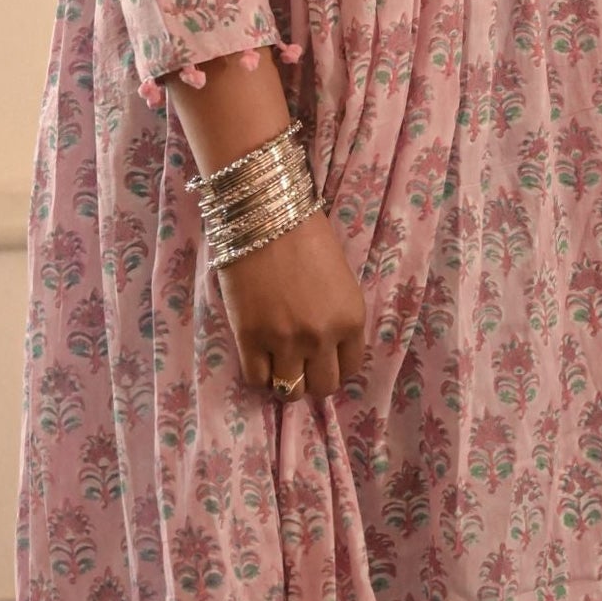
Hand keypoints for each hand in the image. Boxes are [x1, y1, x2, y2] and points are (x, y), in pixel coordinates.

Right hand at [215, 204, 365, 402]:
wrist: (264, 209)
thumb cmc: (304, 232)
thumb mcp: (338, 278)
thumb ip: (336, 315)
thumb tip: (326, 346)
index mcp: (351, 319)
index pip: (350, 368)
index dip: (334, 364)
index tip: (321, 357)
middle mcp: (322, 336)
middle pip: (322, 387)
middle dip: (311, 377)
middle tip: (298, 360)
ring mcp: (285, 341)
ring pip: (290, 390)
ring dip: (284, 378)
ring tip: (275, 359)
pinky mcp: (250, 338)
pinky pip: (256, 379)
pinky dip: (257, 372)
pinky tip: (256, 352)